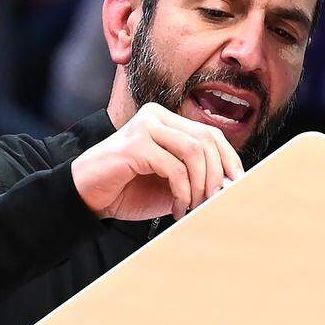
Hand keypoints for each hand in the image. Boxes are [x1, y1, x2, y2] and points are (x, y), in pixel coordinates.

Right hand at [71, 102, 243, 220]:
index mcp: (167, 120)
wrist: (87, 197)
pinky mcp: (135, 144)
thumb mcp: (172, 184)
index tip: (237, 186)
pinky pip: (174, 168)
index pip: (211, 134)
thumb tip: (233, 184)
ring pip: (194, 151)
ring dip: (200, 186)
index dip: (229, 160)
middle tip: (214, 203)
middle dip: (216, 176)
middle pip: (207, 140)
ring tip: (193, 208)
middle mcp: (157, 116)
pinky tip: (177, 208)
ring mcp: (145, 126)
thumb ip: (197, 178)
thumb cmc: (129, 190)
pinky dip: (183, 192)